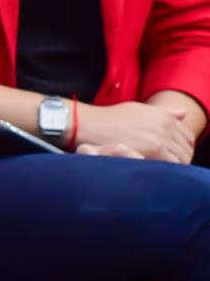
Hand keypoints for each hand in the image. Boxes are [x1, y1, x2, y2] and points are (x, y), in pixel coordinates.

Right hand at [76, 101, 195, 163]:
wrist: (92, 125)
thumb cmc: (111, 118)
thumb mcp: (138, 109)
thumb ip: (163, 112)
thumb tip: (184, 113)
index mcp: (163, 115)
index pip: (188, 136)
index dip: (183, 147)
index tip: (174, 154)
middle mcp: (166, 125)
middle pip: (187, 149)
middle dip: (181, 158)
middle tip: (168, 166)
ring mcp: (161, 137)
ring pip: (182, 159)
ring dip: (175, 166)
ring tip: (162, 170)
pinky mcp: (155, 150)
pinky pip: (172, 165)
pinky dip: (169, 171)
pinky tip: (157, 171)